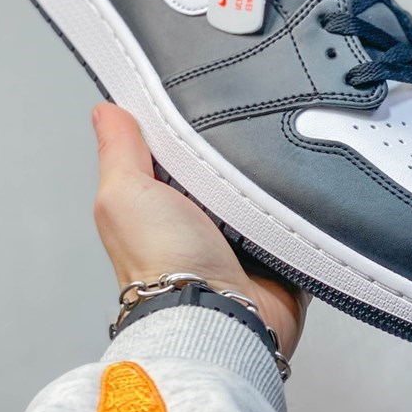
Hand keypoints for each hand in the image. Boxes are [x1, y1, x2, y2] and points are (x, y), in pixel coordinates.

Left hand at [92, 103, 308, 358]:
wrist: (218, 317)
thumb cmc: (162, 265)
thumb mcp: (125, 194)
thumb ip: (119, 151)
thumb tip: (106, 110)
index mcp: (162, 203)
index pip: (180, 148)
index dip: (190, 122)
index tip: (207, 94)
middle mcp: (202, 220)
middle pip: (227, 164)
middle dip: (241, 146)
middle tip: (251, 125)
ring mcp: (244, 239)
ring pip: (267, 187)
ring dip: (274, 176)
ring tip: (279, 155)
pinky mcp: (282, 254)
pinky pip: (302, 217)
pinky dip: (304, 206)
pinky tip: (304, 187)